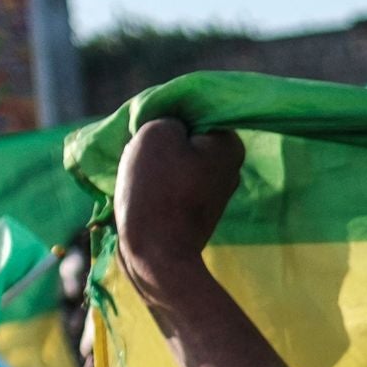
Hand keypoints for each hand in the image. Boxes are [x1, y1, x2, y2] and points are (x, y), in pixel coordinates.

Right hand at [113, 117, 248, 311]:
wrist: (156, 256)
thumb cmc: (157, 189)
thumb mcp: (156, 132)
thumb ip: (164, 116)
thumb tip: (167, 127)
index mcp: (229, 143)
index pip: (193, 110)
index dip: (164, 114)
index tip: (144, 129)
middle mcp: (229, 167)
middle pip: (185, 136)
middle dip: (159, 140)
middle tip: (138, 152)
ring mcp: (214, 192)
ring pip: (174, 160)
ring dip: (152, 163)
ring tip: (137, 174)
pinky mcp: (195, 212)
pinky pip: (171, 184)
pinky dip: (154, 184)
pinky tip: (140, 192)